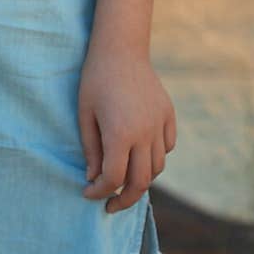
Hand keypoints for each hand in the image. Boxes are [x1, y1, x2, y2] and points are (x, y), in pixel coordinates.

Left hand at [77, 46, 176, 213]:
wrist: (121, 48)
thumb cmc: (95, 79)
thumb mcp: (85, 114)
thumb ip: (91, 149)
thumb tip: (94, 179)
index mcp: (120, 134)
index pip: (114, 179)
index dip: (100, 192)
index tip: (88, 192)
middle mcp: (145, 133)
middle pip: (140, 182)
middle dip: (124, 200)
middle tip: (110, 205)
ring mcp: (160, 124)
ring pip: (157, 167)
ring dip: (141, 179)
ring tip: (125, 181)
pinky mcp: (169, 114)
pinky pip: (167, 146)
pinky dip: (155, 157)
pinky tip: (141, 155)